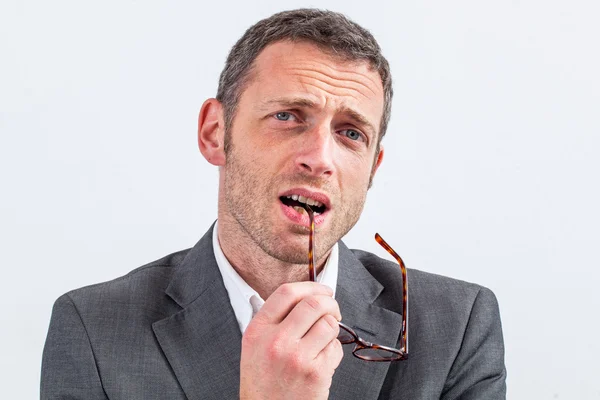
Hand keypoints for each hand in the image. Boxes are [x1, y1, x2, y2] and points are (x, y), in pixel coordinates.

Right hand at [239, 282, 343, 399]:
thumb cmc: (262, 382)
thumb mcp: (255, 346)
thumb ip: (272, 320)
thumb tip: (300, 296)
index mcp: (258, 330)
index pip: (286, 293)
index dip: (311, 286)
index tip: (322, 290)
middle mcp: (276, 341)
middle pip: (313, 303)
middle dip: (330, 303)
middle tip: (334, 310)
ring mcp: (297, 357)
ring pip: (329, 324)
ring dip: (333, 328)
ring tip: (324, 339)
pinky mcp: (315, 373)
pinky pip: (336, 348)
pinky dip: (334, 351)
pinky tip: (323, 360)